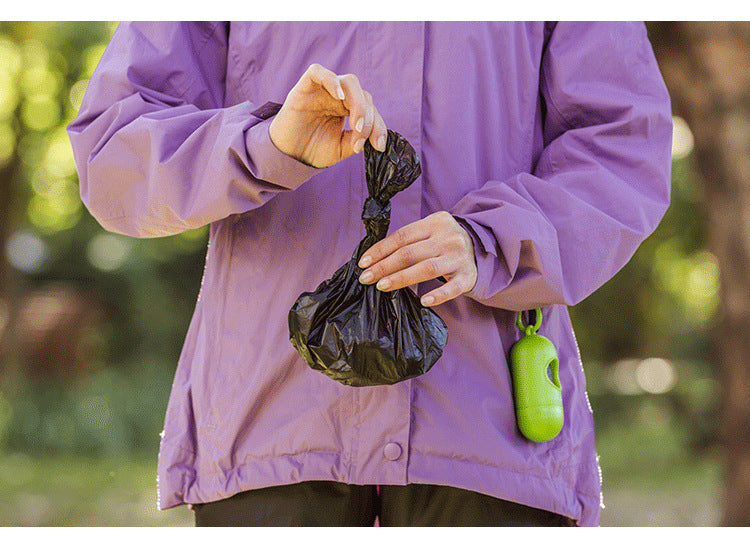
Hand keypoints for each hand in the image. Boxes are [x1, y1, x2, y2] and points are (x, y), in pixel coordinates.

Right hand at [269, 63, 387, 167]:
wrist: (288, 156)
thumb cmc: (313, 149)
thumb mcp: (342, 148)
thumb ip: (358, 139)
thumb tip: (375, 136)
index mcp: (348, 109)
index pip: (371, 109)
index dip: (378, 126)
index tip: (379, 145)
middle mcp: (338, 97)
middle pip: (363, 94)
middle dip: (369, 116)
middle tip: (362, 136)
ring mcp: (322, 91)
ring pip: (348, 82)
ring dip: (358, 103)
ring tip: (356, 125)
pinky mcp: (304, 88)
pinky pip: (317, 72)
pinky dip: (331, 80)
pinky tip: (340, 96)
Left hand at [357, 211, 477, 306]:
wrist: (480, 247)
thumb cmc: (443, 242)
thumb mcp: (429, 232)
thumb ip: (408, 241)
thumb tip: (374, 259)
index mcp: (435, 222)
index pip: (402, 236)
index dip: (380, 250)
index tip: (363, 263)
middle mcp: (448, 238)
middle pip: (410, 253)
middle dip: (384, 266)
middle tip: (366, 278)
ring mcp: (459, 257)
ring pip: (426, 269)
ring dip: (401, 278)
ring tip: (382, 286)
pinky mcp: (468, 276)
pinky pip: (452, 288)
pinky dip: (438, 295)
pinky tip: (423, 301)